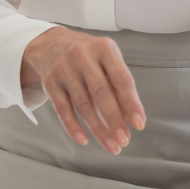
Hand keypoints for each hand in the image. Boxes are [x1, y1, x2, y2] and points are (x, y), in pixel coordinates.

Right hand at [21, 26, 144, 153]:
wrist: (51, 43)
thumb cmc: (88, 55)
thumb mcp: (106, 57)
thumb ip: (117, 81)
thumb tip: (130, 115)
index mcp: (105, 48)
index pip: (121, 79)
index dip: (131, 103)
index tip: (139, 124)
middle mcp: (84, 56)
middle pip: (101, 93)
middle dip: (115, 120)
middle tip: (124, 140)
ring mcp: (64, 69)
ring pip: (83, 104)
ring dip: (98, 128)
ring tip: (110, 145)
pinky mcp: (50, 82)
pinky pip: (62, 109)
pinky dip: (73, 127)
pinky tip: (84, 140)